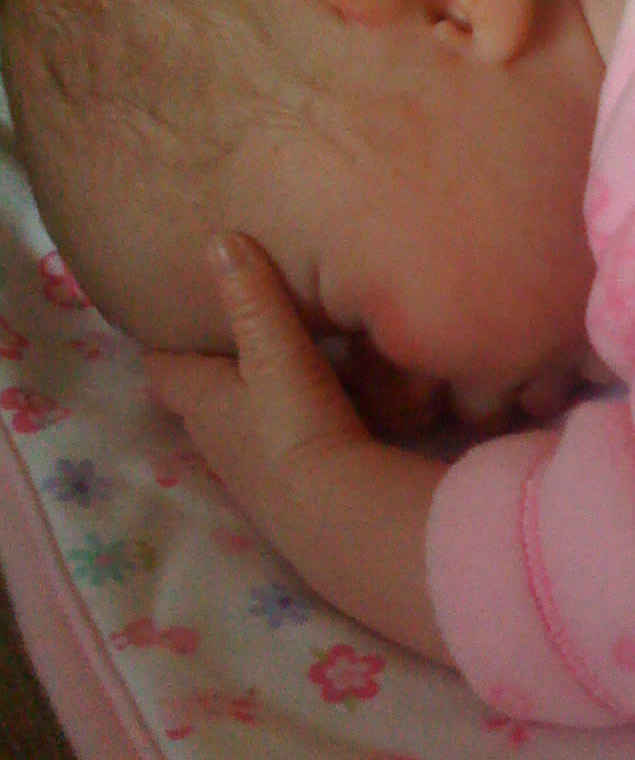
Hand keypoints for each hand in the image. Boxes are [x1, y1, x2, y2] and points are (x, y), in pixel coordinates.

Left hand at [144, 234, 452, 664]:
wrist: (344, 520)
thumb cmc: (297, 429)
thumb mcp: (276, 354)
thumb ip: (253, 298)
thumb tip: (219, 239)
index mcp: (205, 404)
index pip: (166, 368)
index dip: (165, 343)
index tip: (170, 314)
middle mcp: (221, 443)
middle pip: (205, 399)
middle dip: (216, 368)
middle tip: (239, 331)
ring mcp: (259, 475)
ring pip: (250, 426)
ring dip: (261, 401)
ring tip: (289, 365)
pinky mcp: (299, 496)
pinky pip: (291, 447)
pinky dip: (300, 427)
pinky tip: (332, 411)